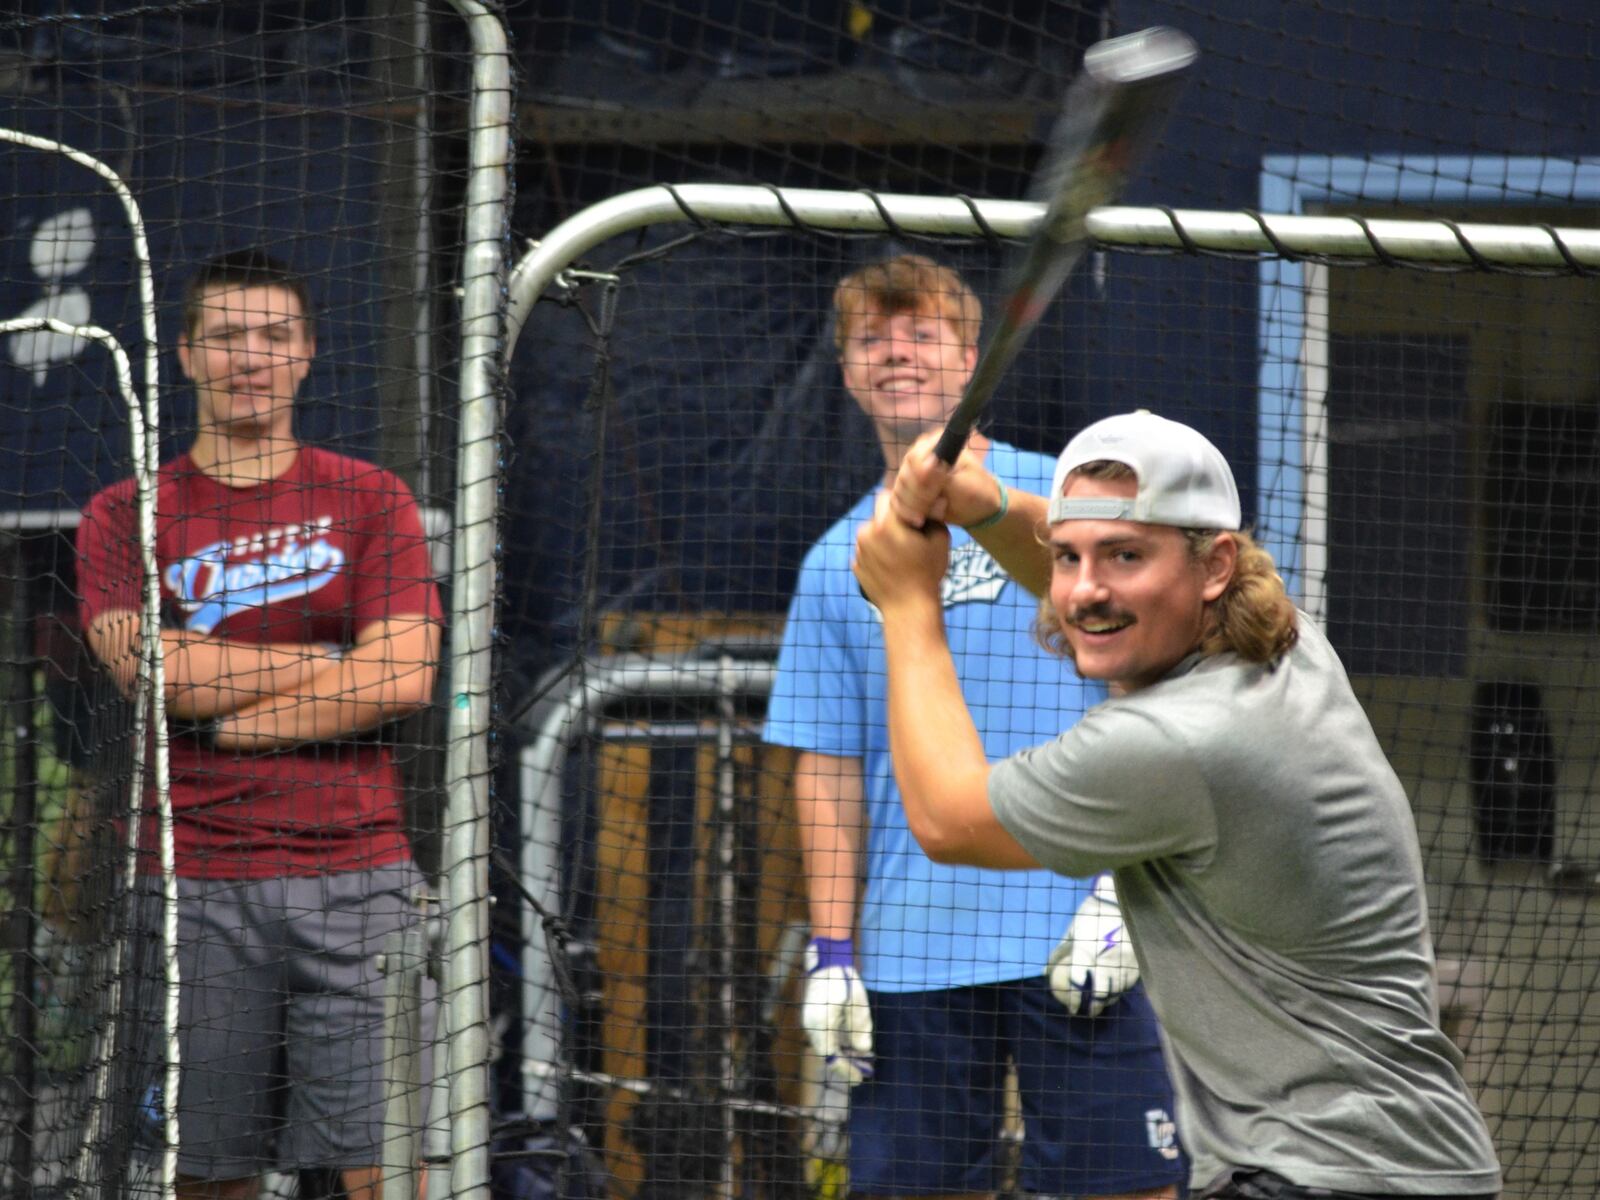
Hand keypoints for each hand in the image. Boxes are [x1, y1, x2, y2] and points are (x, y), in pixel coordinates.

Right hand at [802, 937, 873, 1084]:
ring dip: (839, 1057)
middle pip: (826, 1054)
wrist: (827, 960)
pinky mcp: (811, 1017)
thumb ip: (860, 1028)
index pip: (831, 1056)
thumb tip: (863, 1050)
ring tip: (857, 1065)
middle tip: (860, 1076)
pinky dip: (834, 1046)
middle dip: (843, 1066)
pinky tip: (848, 1049)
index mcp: (821, 1022)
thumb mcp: (858, 1003)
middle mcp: (811, 1025)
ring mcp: (808, 1021)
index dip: (845, 1070)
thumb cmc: (844, 979)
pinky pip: (822, 1039)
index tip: (859, 1079)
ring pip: (823, 1047)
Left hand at [853, 490, 948, 612]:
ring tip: (901, 553)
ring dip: (883, 536)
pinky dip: (877, 553)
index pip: (888, 496)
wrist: (908, 609)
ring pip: (871, 532)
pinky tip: (892, 566)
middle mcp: (866, 533)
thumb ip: (933, 514)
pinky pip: (867, 550)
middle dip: (892, 518)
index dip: (902, 501)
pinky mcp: (855, 565)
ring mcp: (858, 551)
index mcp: (886, 523)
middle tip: (909, 533)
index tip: (913, 512)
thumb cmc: (927, 573)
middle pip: (878, 513)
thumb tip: (932, 500)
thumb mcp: (940, 539)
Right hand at [889, 430, 1003, 530]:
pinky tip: (924, 519)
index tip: (938, 491)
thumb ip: (944, 477)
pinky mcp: (906, 490)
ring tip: (940, 510)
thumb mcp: (964, 486)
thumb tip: (928, 463)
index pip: (914, 458)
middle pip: (904, 476)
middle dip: (921, 497)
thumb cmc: (977, 492)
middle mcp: (919, 455)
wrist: (977, 509)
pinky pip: (896, 502)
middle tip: (943, 504)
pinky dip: (908, 514)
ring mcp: (910, 473)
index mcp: (936, 445)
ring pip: (899, 491)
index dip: (921, 479)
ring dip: (917, 507)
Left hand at [1047, 874, 1139, 1015]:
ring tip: (1099, 1007)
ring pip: (1117, 986)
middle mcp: (1108, 953)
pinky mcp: (1138, 957)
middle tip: (1086, 1011)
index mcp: (1088, 944)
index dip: (1075, 994)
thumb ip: (1062, 950)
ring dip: (1107, 999)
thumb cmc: (1092, 913)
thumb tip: (1046, 970)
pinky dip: (1120, 989)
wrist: (1119, 898)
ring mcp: (1126, 956)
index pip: (1080, 976)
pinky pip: (1130, 980)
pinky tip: (1114, 995)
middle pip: (1102, 986)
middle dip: (1093, 1003)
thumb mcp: (1074, 928)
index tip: (1071, 1006)